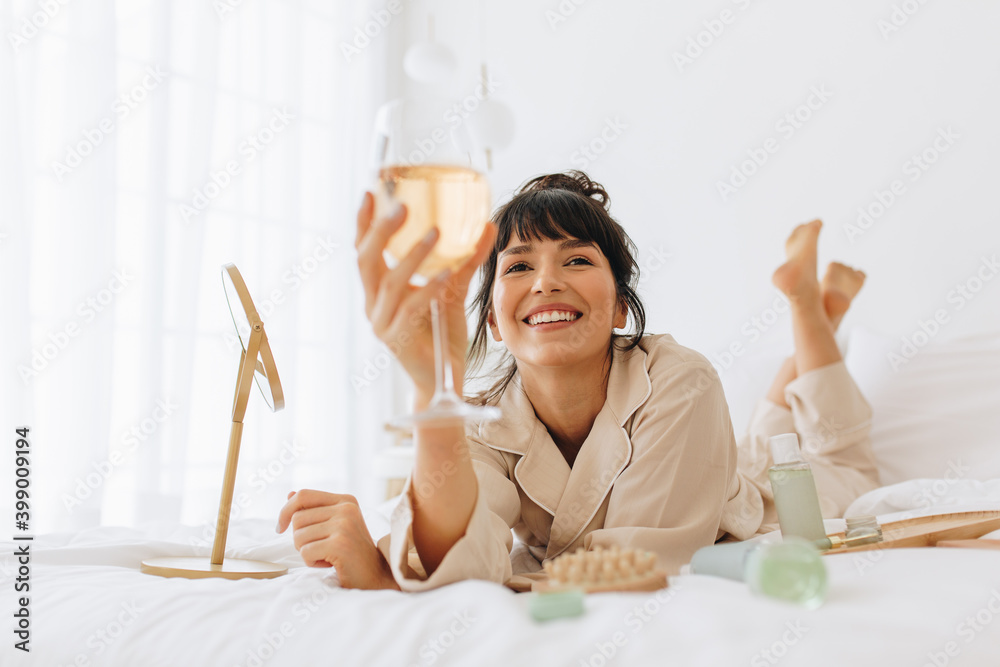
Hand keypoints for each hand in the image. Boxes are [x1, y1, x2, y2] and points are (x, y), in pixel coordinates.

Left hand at [277, 489, 399, 589]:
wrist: (375, 576)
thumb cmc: (351, 552)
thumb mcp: (335, 525)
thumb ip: (314, 510)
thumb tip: (290, 494)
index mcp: (345, 501)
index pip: (303, 495)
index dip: (285, 510)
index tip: (280, 528)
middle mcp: (346, 509)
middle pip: (297, 518)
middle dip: (300, 539)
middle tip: (320, 548)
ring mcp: (344, 525)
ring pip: (298, 536)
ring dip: (307, 552)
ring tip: (327, 556)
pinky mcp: (340, 544)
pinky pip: (305, 552)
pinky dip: (312, 562)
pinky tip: (330, 564)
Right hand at [354, 192, 495, 401]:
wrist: (442, 379)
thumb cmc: (441, 333)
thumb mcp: (452, 290)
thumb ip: (465, 259)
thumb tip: (486, 225)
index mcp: (378, 290)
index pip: (363, 249)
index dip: (364, 222)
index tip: (371, 192)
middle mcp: (373, 304)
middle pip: (366, 259)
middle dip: (381, 230)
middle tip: (403, 207)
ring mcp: (383, 322)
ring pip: (391, 281)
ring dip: (413, 255)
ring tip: (435, 233)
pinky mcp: (398, 339)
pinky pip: (411, 307)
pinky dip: (428, 288)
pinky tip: (445, 274)